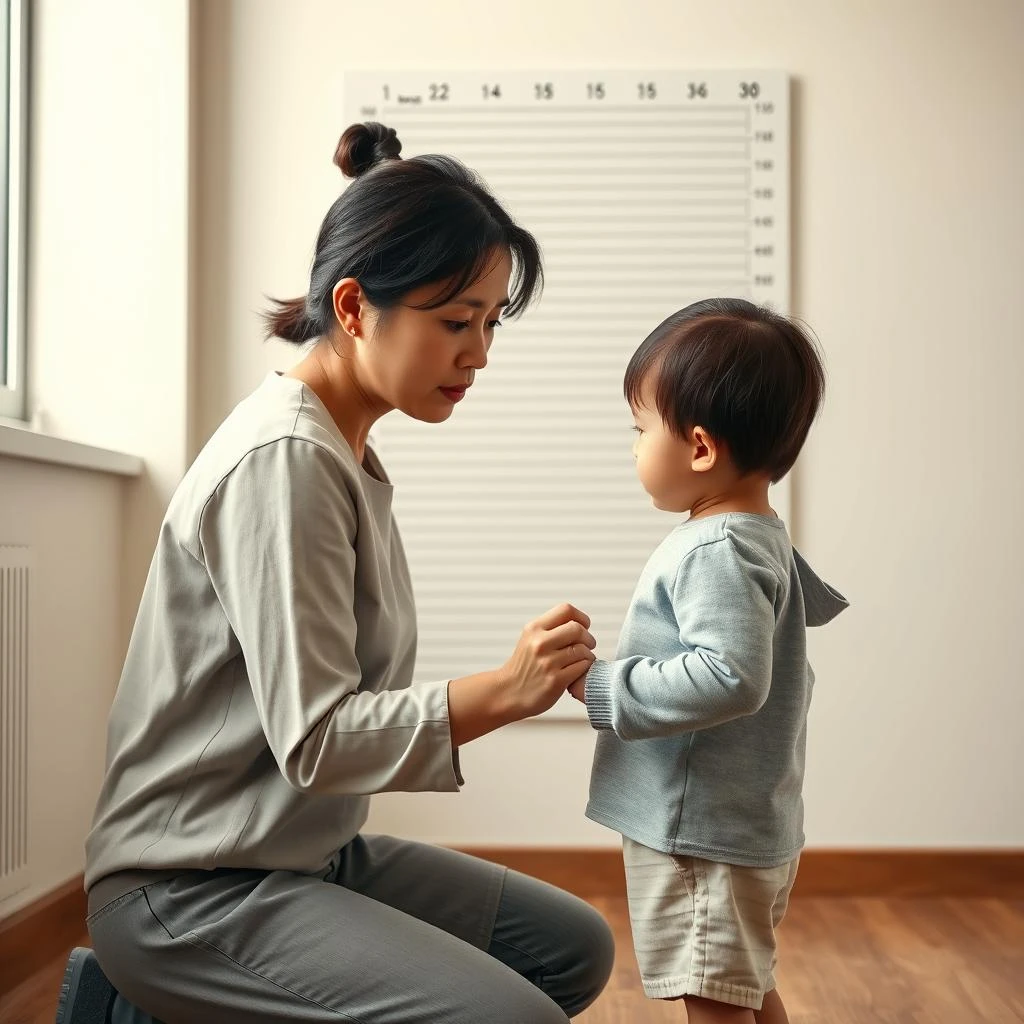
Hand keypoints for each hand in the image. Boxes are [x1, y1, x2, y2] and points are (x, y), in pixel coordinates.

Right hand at [499, 603, 595, 718]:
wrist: (508, 693)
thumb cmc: (524, 666)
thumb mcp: (530, 639)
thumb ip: (551, 629)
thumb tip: (580, 622)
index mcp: (534, 629)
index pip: (565, 610)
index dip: (580, 617)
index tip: (584, 626)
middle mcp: (540, 643)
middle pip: (577, 629)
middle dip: (588, 637)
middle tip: (588, 645)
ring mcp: (548, 662)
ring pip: (582, 650)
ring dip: (588, 655)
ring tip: (583, 659)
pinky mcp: (556, 681)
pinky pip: (582, 667)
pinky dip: (585, 667)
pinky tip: (579, 670)